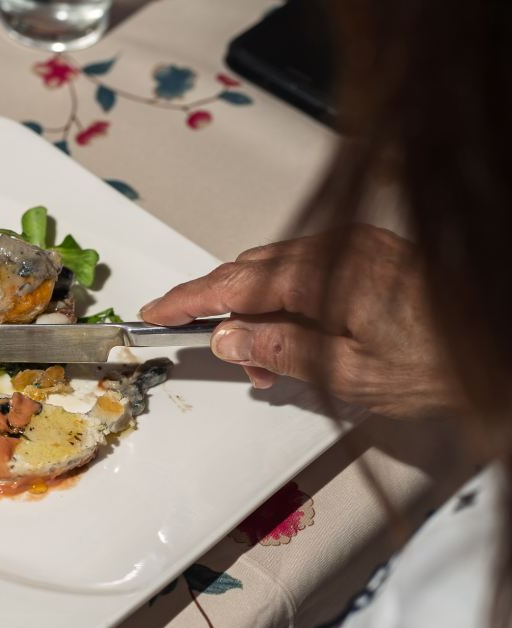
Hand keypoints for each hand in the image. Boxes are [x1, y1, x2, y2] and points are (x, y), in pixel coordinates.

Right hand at [139, 225, 456, 418]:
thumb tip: (226, 335)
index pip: (236, 284)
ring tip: (264, 364)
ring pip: (278, 270)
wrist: (506, 343)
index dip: (190, 299)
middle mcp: (339, 248)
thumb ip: (281, 351)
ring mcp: (356, 247)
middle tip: (209, 351)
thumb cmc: (444, 364)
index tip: (156, 312)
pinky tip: (293, 336)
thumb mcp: (351, 375)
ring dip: (256, 311)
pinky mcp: (370, 254)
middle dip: (221, 310)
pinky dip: (286, 301)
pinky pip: (306, 270)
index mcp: (330, 274)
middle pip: (252, 271)